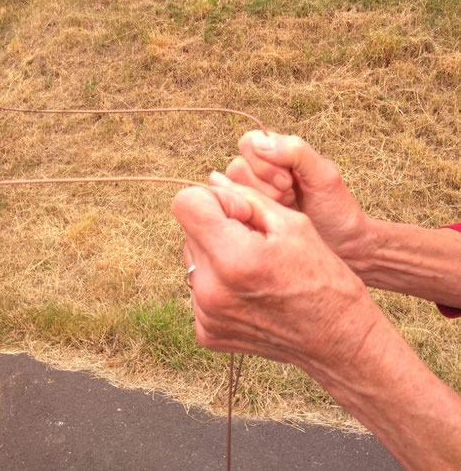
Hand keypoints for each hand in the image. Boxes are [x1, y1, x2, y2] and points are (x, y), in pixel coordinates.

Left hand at [172, 183, 378, 376]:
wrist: (337, 340)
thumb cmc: (323, 278)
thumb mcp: (293, 224)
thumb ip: (246, 198)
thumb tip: (213, 183)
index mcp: (234, 258)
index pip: (185, 203)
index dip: (213, 199)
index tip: (239, 212)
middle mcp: (211, 290)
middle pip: (189, 231)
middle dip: (216, 226)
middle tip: (254, 241)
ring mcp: (206, 316)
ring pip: (193, 258)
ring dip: (216, 254)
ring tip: (253, 267)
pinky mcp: (206, 333)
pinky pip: (199, 289)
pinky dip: (219, 282)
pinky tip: (250, 290)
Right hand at [214, 131, 370, 271]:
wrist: (342, 248)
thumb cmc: (336, 209)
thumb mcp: (323, 175)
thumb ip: (296, 151)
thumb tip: (260, 143)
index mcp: (277, 152)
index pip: (249, 143)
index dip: (263, 162)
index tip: (289, 181)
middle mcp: (259, 171)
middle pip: (236, 167)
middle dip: (264, 185)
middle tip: (289, 197)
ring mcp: (252, 195)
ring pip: (230, 189)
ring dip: (258, 201)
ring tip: (284, 209)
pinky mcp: (247, 217)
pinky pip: (230, 211)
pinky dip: (248, 216)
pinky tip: (271, 222)